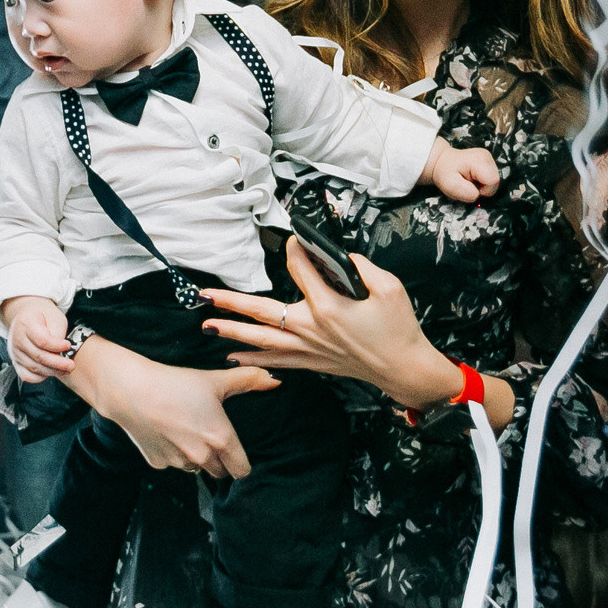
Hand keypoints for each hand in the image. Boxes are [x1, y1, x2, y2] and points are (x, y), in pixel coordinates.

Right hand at [3, 295, 71, 383]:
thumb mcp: (54, 318)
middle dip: (58, 363)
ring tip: (67, 369)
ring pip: (34, 368)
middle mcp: (17, 339)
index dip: (57, 346)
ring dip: (52, 371)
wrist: (29, 316)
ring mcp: (15, 352)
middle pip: (38, 356)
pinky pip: (26, 376)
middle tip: (71, 365)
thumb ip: (57, 334)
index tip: (68, 345)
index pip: (42, 340)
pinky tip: (52, 373)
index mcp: (26, 323)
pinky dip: (40, 377)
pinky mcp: (16, 362)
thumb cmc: (45, 317)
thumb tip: (61, 354)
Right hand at [65, 336, 269, 477]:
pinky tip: (166, 432)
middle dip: (220, 461)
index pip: (242, 471)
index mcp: (221, 440)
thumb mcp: (215, 380)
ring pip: (196, 469)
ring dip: (197, 458)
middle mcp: (202, 457)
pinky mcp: (158, 464)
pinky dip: (173, 454)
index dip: (242, 463)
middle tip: (212, 437)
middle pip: (220, 472)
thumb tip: (275, 380)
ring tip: (187, 431)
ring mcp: (178, 463)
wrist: (130, 390)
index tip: (237, 453)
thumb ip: (248, 380)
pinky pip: (173, 464)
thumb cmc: (176, 383)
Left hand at [205, 242, 460, 406]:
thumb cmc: (398, 329)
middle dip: (230, 303)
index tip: (295, 239)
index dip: (296, 249)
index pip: (300, 269)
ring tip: (207, 326)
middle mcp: (310, 328)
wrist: (403, 368)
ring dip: (232, 332)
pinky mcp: (311, 362)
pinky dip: (252, 358)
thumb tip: (337, 255)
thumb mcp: (389, 287)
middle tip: (204, 296)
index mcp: (328, 306)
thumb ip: (361, 266)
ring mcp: (308, 348)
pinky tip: (232, 355)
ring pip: (261, 339)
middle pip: (261, 312)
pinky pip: (274, 360)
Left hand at [424, 141, 499, 203]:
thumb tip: (478, 195)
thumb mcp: (451, 186)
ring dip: (482, 185)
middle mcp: (486, 156)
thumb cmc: (445, 173)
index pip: (493, 182)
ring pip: (494, 181)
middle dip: (483, 188)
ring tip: (469, 180)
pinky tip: (472, 178)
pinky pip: (491, 178)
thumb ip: (467, 194)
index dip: (483, 190)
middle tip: (468, 184)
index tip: (470, 187)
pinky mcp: (489, 161)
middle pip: (495, 182)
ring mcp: (489, 158)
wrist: (442, 162)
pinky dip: (482, 182)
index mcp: (479, 160)